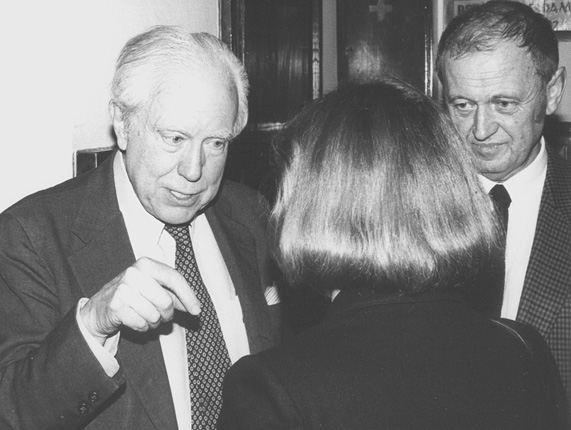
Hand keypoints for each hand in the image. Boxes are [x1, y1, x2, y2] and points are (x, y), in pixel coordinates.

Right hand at [79, 257, 199, 343]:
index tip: (197, 311)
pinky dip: (142, 327)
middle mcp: (134, 273)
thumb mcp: (153, 290)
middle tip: (160, 315)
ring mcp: (123, 289)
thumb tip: (194, 306)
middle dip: (167, 314)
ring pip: (154, 315)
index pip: (174, 278)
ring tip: (145, 316)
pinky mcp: (116, 306)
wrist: (100, 309)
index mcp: (147, 264)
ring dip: (154, 322)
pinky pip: (142, 324)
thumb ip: (174, 295)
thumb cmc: (132, 297)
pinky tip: (135, 320)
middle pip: (166, 301)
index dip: (188, 296)